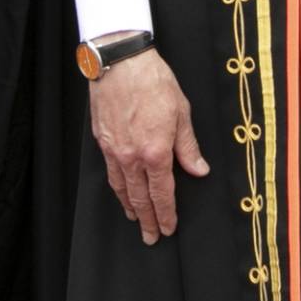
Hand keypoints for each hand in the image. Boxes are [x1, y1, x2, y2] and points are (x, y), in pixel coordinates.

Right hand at [89, 49, 208, 244]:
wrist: (121, 62)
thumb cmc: (153, 81)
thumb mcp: (181, 112)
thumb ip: (188, 146)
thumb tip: (198, 169)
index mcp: (155, 152)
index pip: (162, 194)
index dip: (166, 214)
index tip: (169, 228)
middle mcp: (132, 157)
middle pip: (139, 198)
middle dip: (147, 221)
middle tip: (151, 238)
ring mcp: (114, 150)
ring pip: (121, 188)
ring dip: (130, 207)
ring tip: (135, 220)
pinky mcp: (102, 140)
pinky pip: (110, 171)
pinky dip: (116, 186)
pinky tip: (120, 190)